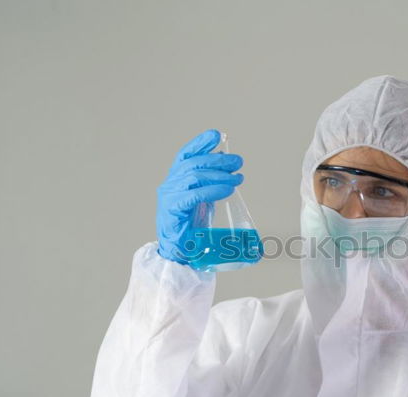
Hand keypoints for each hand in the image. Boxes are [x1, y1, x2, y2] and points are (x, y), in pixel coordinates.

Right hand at [156, 129, 242, 263]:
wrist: (178, 251)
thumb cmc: (191, 226)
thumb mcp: (203, 198)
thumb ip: (210, 181)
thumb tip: (226, 163)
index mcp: (176, 179)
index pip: (186, 154)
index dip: (200, 143)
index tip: (217, 135)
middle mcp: (170, 184)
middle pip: (193, 163)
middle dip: (218, 160)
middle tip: (238, 162)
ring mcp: (169, 196)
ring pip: (194, 176)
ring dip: (219, 175)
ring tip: (237, 178)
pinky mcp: (172, 210)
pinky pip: (194, 195)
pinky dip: (213, 190)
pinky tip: (227, 189)